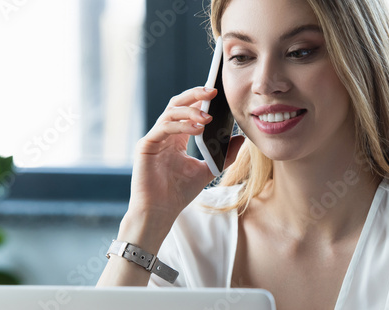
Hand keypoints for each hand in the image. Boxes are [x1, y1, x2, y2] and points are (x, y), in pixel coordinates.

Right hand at [129, 87, 244, 224]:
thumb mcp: (208, 171)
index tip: (218, 93)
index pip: (188, 109)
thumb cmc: (178, 193)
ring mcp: (154, 138)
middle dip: (195, 95)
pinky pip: (164, 128)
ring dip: (191, 111)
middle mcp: (164, 134)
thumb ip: (224, 156)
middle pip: (177, 104)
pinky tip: (198, 128)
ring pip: (170, 112)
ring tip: (208, 117)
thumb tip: (241, 140)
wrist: (160, 212)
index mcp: (177, 137)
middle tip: (213, 91)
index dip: (201, 98)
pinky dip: (181, 125)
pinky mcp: (146, 146)